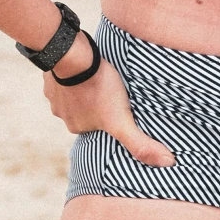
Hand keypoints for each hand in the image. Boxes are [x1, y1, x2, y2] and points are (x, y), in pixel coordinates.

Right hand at [43, 39, 174, 164]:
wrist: (72, 56)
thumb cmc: (98, 88)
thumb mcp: (121, 121)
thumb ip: (140, 143)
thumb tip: (167, 162)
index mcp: (76, 126)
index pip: (96, 126)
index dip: (109, 118)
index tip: (119, 108)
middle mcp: (61, 113)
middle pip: (85, 110)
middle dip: (97, 102)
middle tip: (112, 91)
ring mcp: (53, 92)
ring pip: (74, 92)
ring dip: (86, 86)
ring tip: (102, 77)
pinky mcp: (52, 72)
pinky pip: (66, 74)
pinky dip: (76, 71)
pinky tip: (87, 65)